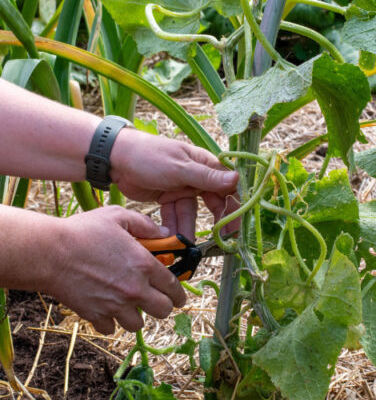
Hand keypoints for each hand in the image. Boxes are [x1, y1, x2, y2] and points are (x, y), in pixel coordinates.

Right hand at [43, 206, 186, 333]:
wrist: (47, 252)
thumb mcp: (117, 216)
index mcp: (145, 266)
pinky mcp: (94, 315)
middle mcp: (135, 290)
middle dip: (162, 306)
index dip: (179, 294)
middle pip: (163, 311)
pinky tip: (106, 309)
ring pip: (138, 325)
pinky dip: (110, 322)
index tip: (179, 297)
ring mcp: (115, 305)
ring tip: (128, 305)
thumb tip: (165, 235)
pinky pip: (111, 329)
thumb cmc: (82, 231)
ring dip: (136, 316)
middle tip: (155, 301)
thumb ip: (146, 225)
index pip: (174, 288)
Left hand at [109, 129, 238, 239]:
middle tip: (219, 241)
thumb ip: (207, 177)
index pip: (228, 186)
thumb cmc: (148, 155)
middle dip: (216, 222)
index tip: (236, 226)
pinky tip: (169, 238)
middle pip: (214, 203)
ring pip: (191, 213)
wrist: (114, 158)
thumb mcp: (179, 168)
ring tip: (184, 244)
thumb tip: (237, 179)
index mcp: (205, 164)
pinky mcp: (168, 198)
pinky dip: (173, 227)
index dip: (234, 206)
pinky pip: (174, 216)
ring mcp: (182, 189)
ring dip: (188, 228)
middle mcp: (197, 177)